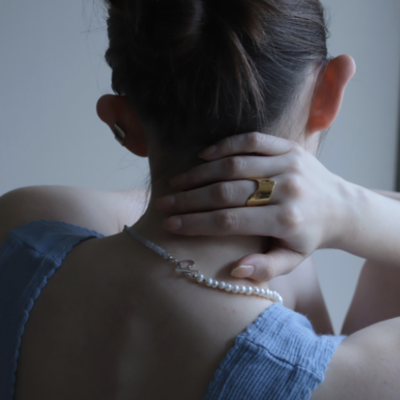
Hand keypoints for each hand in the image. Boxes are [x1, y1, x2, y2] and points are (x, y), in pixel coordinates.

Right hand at [156, 132, 348, 280]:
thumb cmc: (311, 236)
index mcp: (285, 220)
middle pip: (226, 192)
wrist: (342, 207)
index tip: (170, 225)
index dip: (195, 224)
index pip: (229, 221)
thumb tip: (235, 270)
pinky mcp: (288, 147)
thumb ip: (266, 268)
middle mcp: (286, 189)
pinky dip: (225, 146)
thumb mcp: (294, 260)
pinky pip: (251, 140)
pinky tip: (203, 155)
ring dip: (200, 174)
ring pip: (234, 165)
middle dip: (189, 199)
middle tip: (164, 203)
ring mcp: (287, 163)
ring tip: (176, 182)